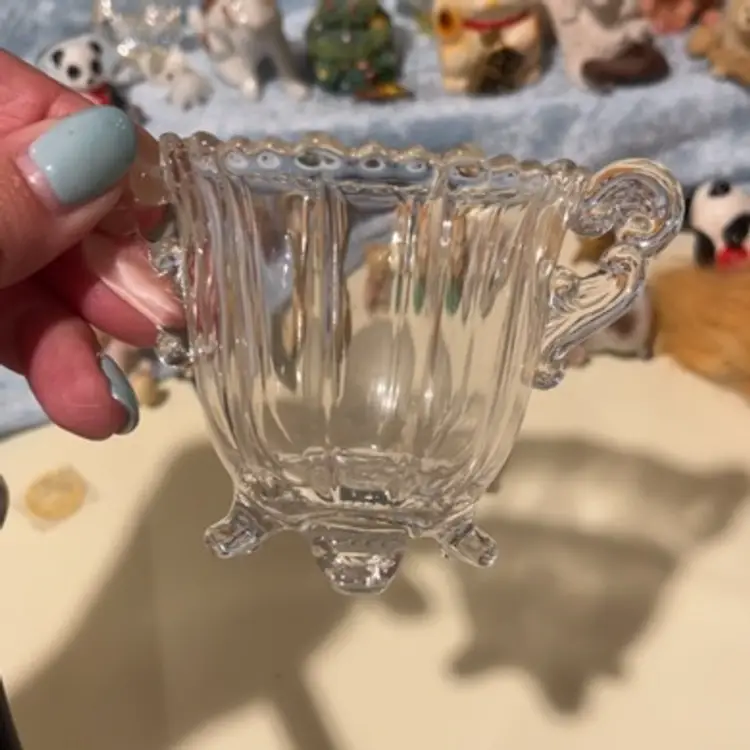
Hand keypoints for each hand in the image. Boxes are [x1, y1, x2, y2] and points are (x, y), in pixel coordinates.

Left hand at [0, 51, 182, 439]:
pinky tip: (89, 402)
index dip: (109, 171)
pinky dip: (53, 359)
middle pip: (52, 203)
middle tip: (158, 325)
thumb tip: (113, 150)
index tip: (161, 238)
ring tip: (112, 406)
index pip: (40, 112)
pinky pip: (10, 313)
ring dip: (84, 341)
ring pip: (35, 272)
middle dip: (106, 274)